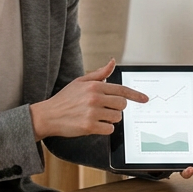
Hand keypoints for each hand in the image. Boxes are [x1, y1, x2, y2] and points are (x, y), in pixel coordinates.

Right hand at [29, 59, 148, 138]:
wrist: (48, 115)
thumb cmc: (65, 99)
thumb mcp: (80, 82)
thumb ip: (99, 73)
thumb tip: (112, 62)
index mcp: (94, 86)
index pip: (121, 89)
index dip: (136, 95)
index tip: (145, 99)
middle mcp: (94, 98)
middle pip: (122, 105)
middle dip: (117, 108)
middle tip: (106, 109)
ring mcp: (92, 112)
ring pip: (117, 117)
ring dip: (110, 119)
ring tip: (97, 117)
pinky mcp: (89, 126)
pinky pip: (109, 129)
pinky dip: (105, 129)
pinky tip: (94, 125)